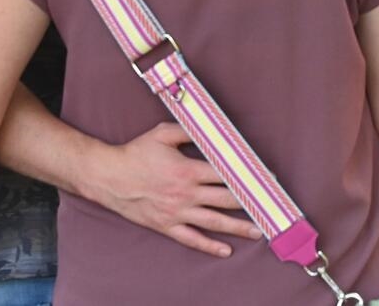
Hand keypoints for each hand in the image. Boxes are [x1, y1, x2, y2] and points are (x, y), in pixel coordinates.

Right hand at [91, 122, 260, 255]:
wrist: (108, 177)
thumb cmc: (135, 153)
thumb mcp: (163, 133)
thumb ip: (190, 130)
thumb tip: (211, 127)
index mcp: (188, 170)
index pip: (226, 174)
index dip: (248, 175)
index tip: (265, 177)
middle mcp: (186, 194)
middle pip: (226, 200)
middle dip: (251, 202)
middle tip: (270, 205)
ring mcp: (177, 212)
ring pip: (214, 222)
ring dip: (238, 227)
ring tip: (258, 231)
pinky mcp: (166, 225)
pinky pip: (191, 238)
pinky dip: (209, 246)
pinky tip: (225, 250)